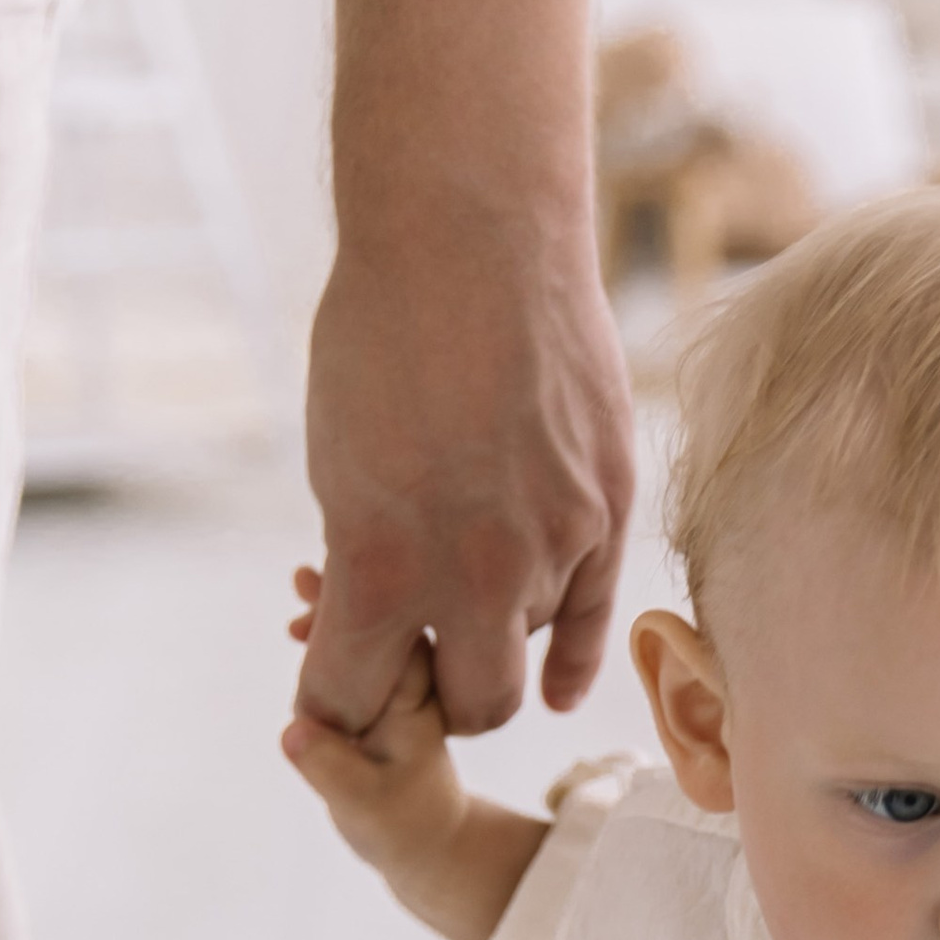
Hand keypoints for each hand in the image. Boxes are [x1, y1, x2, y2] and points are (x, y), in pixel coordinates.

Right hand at [282, 583, 465, 890]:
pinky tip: (300, 623)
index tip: (316, 588)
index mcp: (416, 702)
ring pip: (371, 631)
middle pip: (386, 621)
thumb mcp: (362, 805)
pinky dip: (333, 632)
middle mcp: (415, 687)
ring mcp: (400, 687)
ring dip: (335, 607)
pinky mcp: (384, 693)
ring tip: (299, 580)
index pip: (392, 639)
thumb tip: (292, 733)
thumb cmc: (397, 823)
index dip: (353, 610)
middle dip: (343, 595)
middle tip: (300, 576)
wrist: (422, 838)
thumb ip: (329, 769)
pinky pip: (361, 650)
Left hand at [295, 198, 634, 739]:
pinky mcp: (611, 510)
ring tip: (463, 581)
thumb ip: (360, 561)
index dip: (332, 704)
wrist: (471, 234)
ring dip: (492, 634)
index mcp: (384, 567)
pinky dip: (572, 663)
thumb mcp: (333, 462)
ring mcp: (557, 545)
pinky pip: (596, 622)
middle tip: (409, 665)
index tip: (329, 692)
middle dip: (428, 700)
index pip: (349, 699)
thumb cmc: (379, 334)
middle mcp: (479, 575)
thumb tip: (375, 627)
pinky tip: (557, 689)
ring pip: (527, 645)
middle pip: (467, 706)